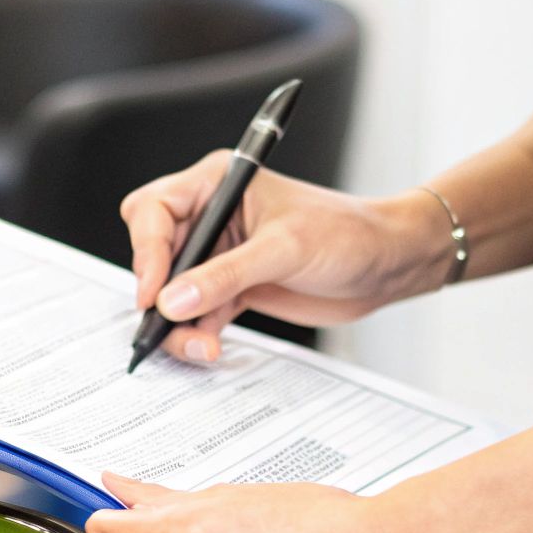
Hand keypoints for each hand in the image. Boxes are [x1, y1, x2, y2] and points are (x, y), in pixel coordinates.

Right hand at [119, 152, 448, 363]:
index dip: (146, 251)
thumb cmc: (347, 234)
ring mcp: (220, 255)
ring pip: (172, 292)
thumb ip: (224, 276)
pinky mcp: (232, 288)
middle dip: (155, 292)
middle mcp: (213, 217)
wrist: (385, 266)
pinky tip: (209, 347)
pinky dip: (196, 333)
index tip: (153, 292)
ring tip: (198, 346)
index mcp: (217, 185)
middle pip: (155, 254)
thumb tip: (173, 300)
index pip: (155, 210)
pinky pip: (197, 314)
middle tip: (165, 323)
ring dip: (177, 323)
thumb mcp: (283, 250)